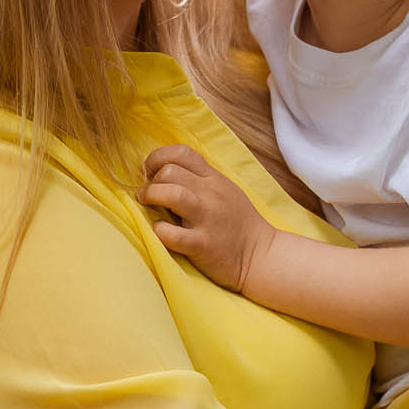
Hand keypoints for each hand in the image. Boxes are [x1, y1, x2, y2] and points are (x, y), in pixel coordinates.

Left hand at [140, 144, 277, 291]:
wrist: (261, 255)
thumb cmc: (238, 223)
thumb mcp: (225, 190)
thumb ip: (200, 179)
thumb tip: (164, 172)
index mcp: (214, 179)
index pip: (182, 153)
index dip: (158, 157)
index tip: (151, 171)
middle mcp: (211, 194)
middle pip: (170, 171)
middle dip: (151, 180)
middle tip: (147, 193)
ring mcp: (207, 219)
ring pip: (171, 194)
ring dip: (151, 196)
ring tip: (147, 204)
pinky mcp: (202, 245)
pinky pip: (172, 234)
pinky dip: (160, 230)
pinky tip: (161, 231)